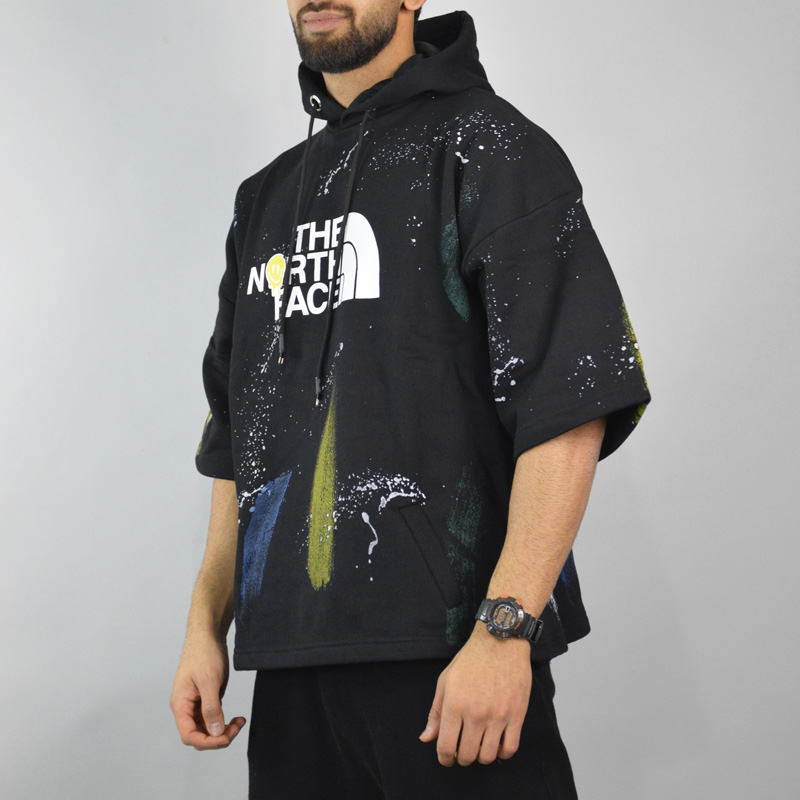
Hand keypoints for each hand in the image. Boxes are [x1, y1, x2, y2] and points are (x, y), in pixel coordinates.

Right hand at [170, 632, 246, 749]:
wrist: (208, 634)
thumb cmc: (204, 654)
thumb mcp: (209, 681)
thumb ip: (211, 708)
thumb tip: (215, 733)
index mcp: (180, 704)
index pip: (189, 735)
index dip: (208, 742)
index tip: (226, 737)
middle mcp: (186, 707)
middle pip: (199, 735)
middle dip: (218, 737)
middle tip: (237, 727)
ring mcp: (196, 703)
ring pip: (207, 728)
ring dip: (222, 730)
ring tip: (240, 722)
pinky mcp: (206, 698)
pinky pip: (212, 718)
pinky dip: (223, 721)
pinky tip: (236, 718)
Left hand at [419, 624, 531, 765]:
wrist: (500, 642)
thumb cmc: (470, 660)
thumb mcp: (446, 682)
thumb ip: (435, 712)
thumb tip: (426, 738)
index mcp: (455, 705)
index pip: (446, 747)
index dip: (444, 758)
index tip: (446, 758)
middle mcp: (476, 714)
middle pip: (467, 755)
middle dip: (461, 758)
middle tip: (462, 751)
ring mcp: (498, 716)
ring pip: (488, 756)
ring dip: (480, 757)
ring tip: (478, 747)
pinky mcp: (517, 715)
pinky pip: (510, 748)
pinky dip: (502, 753)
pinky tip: (497, 745)